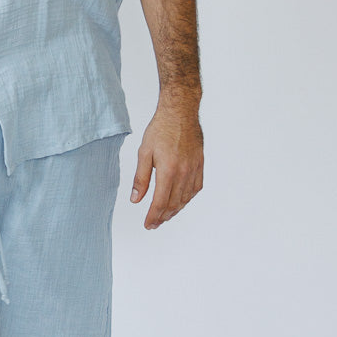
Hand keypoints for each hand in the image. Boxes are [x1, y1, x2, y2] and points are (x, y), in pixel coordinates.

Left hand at [130, 101, 203, 229]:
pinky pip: (195, 188)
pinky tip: (180, 201)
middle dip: (163, 217)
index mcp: (168, 171)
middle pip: (174, 204)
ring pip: (185, 199)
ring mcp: (194, 170)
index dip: (153, 216)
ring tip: (165, 216)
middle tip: (154, 224)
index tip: (148, 224)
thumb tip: (136, 199)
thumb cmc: (161, 129)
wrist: (180, 112)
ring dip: (175, 210)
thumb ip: (140, 178)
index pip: (160, 203)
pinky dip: (187, 199)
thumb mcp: (144, 152)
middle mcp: (183, 173)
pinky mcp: (200, 165)